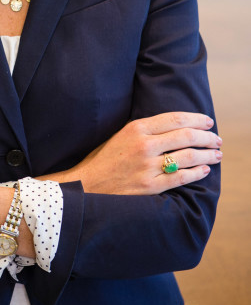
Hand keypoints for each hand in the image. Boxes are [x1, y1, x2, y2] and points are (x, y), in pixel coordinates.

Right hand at [45, 112, 221, 195]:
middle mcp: (143, 145)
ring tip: (216, 154)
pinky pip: (180, 178)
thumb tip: (173, 128)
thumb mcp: (121, 136)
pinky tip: (205, 170)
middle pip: (185, 136)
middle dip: (206, 136)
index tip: (208, 121)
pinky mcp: (149, 186)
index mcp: (136, 128)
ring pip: (187, 157)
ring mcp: (147, 166)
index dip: (195, 119)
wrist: (87, 185)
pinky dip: (196, 173)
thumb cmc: (104, 159)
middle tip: (216, 139)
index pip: (174, 119)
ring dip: (207, 155)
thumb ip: (144, 130)